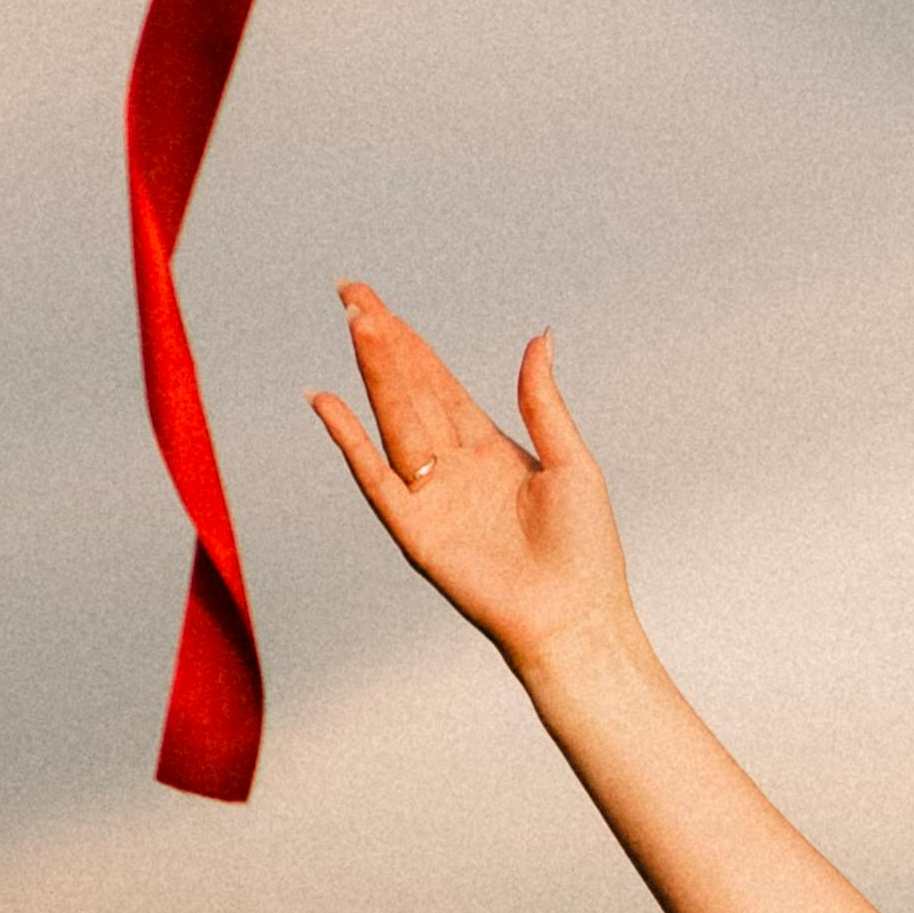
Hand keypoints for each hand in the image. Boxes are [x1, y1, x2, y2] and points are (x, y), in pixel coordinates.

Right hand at [310, 289, 633, 676]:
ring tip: (357, 323)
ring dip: (375, 374)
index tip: (377, 304)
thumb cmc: (586, 551)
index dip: (409, 345)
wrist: (575, 618)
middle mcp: (453, 470)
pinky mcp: (416, 533)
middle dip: (383, 344)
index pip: (438, 385)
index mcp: (490, 450)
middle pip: (409, 393)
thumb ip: (542, 401)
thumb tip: (540, 337)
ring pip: (395, 422)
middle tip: (351, 294)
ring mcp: (431, 499)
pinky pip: (376, 479)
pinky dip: (351, 442)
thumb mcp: (572, 461)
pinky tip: (327, 403)